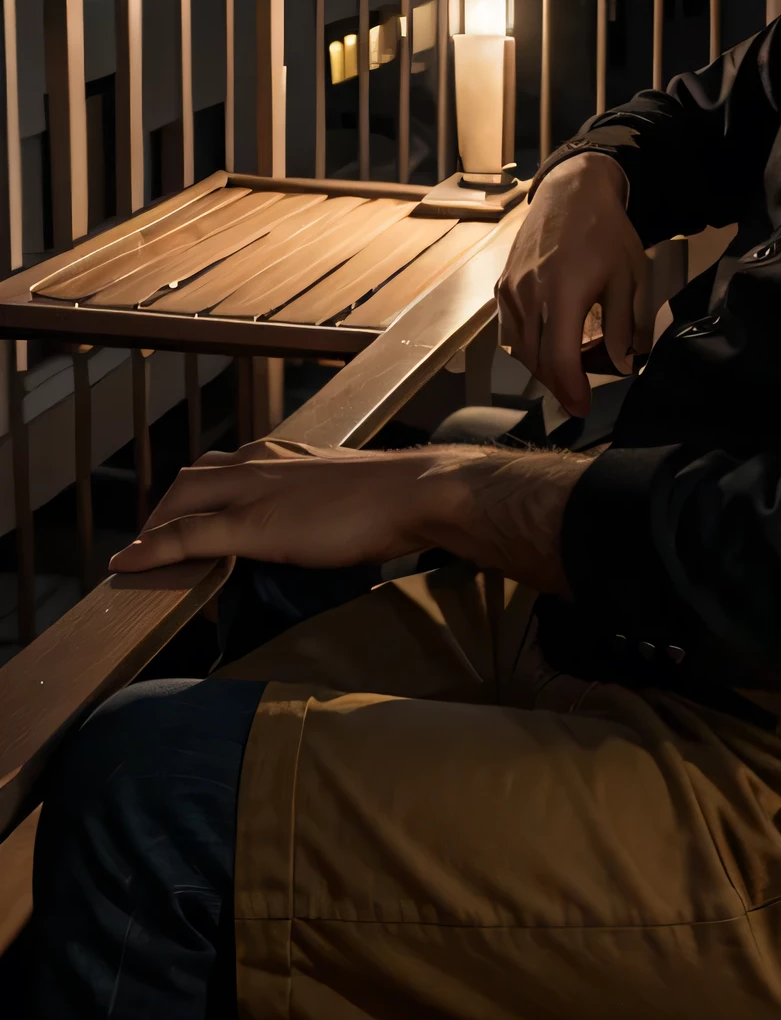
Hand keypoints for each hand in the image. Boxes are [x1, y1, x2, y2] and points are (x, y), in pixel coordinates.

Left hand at [107, 439, 474, 574]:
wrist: (413, 493)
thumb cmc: (389, 500)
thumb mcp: (340, 494)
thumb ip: (315, 504)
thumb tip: (310, 529)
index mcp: (282, 453)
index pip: (220, 469)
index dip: (193, 499)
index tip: (182, 524)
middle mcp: (260, 461)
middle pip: (190, 482)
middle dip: (164, 513)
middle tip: (153, 548)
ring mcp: (253, 490)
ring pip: (182, 500)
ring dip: (156, 529)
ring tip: (143, 560)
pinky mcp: (252, 522)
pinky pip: (187, 536)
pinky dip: (153, 550)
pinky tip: (128, 566)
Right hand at [497, 152, 649, 416]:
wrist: (572, 190)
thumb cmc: (606, 231)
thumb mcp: (629, 275)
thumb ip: (624, 323)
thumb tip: (623, 364)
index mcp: (563, 292)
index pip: (558, 359)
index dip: (570, 390)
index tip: (583, 407)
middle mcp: (529, 293)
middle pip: (535, 359)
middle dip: (557, 385)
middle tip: (578, 396)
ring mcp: (510, 288)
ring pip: (518, 347)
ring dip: (540, 368)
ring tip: (564, 375)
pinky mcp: (502, 283)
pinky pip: (508, 329)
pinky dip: (525, 346)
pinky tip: (544, 348)